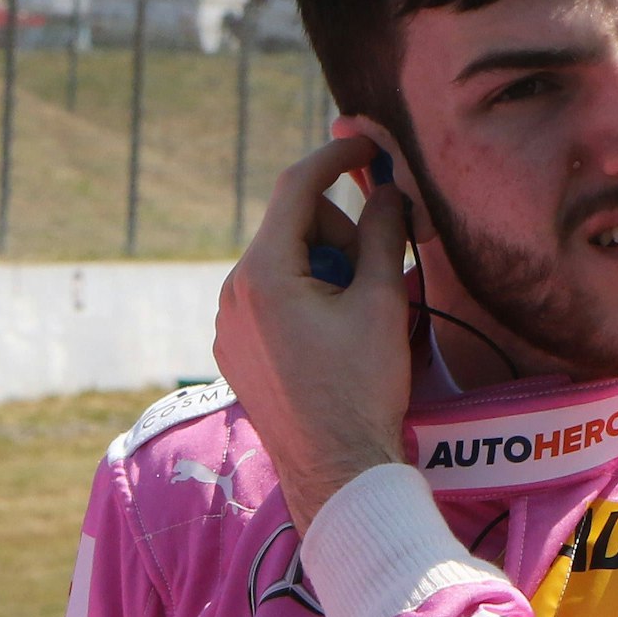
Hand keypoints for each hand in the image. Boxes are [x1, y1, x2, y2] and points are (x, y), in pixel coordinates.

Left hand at [215, 136, 413, 533]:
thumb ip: (383, 233)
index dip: (336, 159)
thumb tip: (390, 188)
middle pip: (292, 227)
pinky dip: (306, 298)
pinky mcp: (235, 349)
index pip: (296, 188)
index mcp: (262, 273)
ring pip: (283, 264)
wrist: (336, 470)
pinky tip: (334, 338)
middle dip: (339, 235)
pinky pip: (271, 300)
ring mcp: (228, 323)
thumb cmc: (361, 388)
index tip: (367, 147)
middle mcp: (232, 292)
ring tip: (357, 317)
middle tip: (376, 275)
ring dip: (325, 270)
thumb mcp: (381, 301)